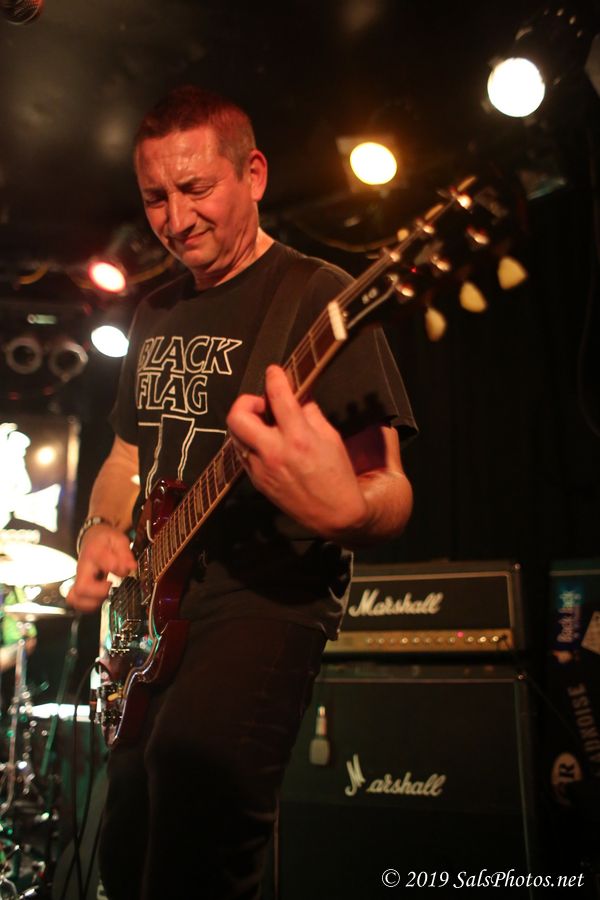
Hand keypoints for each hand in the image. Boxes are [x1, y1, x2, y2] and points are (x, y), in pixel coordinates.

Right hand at [67, 524, 135, 612]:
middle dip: (100, 592)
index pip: (101, 561)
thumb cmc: (106, 541)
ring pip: (75, 598)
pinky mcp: (79, 586)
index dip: (116, 568)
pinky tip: (100, 598)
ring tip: (106, 593)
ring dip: (93, 601)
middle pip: (81, 588)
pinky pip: (76, 601)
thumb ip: (125, 553)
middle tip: (111, 585)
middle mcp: (83, 567)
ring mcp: (79, 578)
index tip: (124, 569)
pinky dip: (88, 605)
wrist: (93, 539)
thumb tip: (131, 567)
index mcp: (94, 552)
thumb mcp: (119, 539)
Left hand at [226, 365, 369, 538]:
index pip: (277, 397)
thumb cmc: (337, 475)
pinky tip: (267, 445)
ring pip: (235, 435)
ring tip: (265, 425)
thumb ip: (310, 412)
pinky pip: (243, 453)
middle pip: (238, 416)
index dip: (274, 377)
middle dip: (246, 402)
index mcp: (298, 439)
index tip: (274, 372)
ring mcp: (261, 468)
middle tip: (262, 405)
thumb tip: (298, 394)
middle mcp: (274, 453)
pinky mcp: (256, 481)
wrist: (333, 514)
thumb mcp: (330, 437)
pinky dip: (251, 442)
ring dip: (247, 423)